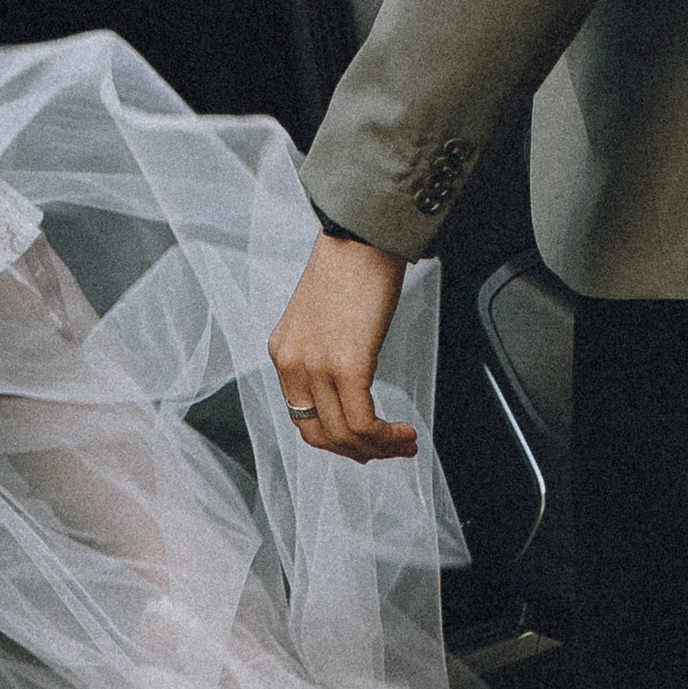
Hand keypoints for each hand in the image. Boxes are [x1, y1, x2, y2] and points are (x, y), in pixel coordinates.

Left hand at [268, 233, 415, 460]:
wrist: (362, 237)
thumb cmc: (351, 268)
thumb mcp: (323, 318)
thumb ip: (326, 353)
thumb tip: (353, 386)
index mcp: (283, 352)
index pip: (301, 416)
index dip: (335, 439)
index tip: (362, 442)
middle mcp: (292, 363)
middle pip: (318, 434)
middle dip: (356, 451)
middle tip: (386, 451)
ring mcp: (316, 366)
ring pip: (343, 434)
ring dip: (378, 448)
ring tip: (403, 443)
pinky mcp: (346, 365)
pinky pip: (363, 422)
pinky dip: (386, 437)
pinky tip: (404, 432)